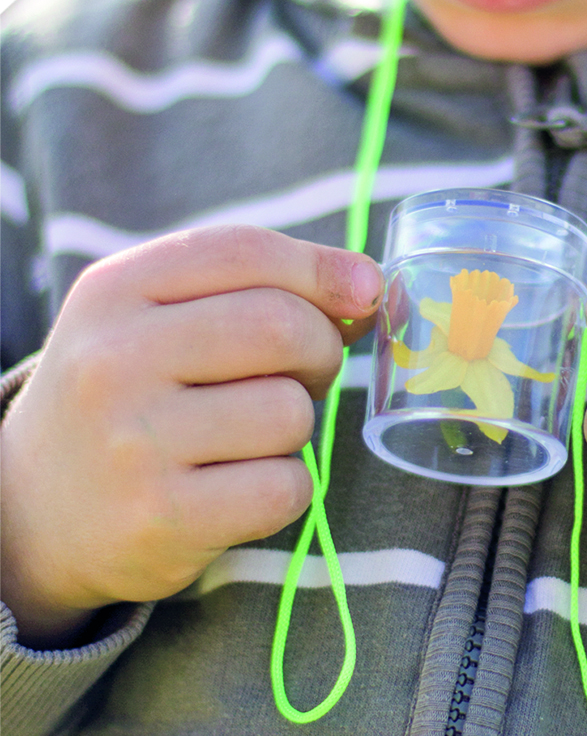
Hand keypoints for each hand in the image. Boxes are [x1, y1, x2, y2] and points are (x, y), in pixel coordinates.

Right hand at [0, 225, 382, 648]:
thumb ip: (259, 285)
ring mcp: (131, 443)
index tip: (364, 292)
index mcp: (114, 291)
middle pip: (280, 327)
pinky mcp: (159, 518)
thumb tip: (368, 286)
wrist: (34, 510)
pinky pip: (285, 487)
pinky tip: (242, 487)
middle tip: (307, 374)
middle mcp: (111, 360)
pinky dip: (287, 487)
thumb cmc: (133, 392)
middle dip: (322, 350)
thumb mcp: (160, 315)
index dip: (322, 268)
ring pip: (290, 411)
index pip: (244, 252)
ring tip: (251, 435)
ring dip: (297, 426)